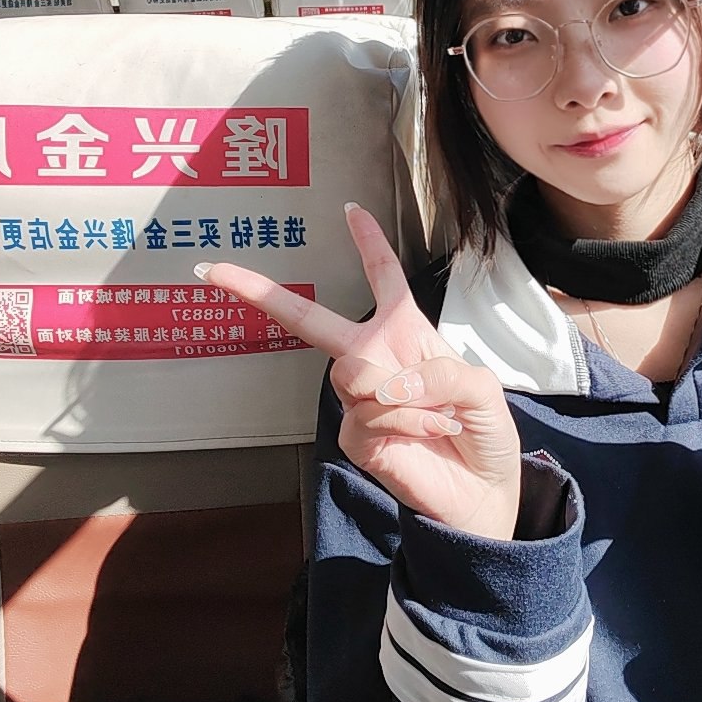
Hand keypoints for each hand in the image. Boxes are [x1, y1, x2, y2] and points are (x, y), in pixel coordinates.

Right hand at [195, 204, 521, 539]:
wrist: (483, 490)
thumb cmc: (484, 431)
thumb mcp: (480, 387)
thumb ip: (440, 372)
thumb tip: (382, 384)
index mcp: (406, 333)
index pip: (384, 279)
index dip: (369, 244)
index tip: (351, 211)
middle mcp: (374, 358)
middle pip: (312, 319)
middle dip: (262, 292)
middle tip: (217, 270)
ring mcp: (358, 399)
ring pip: (352, 371)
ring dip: (403, 394)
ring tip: (435, 416)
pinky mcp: (353, 438)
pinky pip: (368, 414)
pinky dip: (406, 421)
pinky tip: (427, 433)